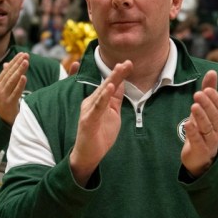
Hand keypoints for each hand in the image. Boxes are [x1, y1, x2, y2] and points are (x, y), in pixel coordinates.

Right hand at [0, 52, 28, 124]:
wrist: (1, 121)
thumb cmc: (5, 103)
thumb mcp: (4, 89)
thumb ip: (6, 77)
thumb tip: (7, 64)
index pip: (7, 70)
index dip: (15, 61)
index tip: (22, 54)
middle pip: (10, 73)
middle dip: (18, 63)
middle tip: (26, 55)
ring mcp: (3, 96)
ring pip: (12, 81)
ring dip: (19, 70)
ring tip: (26, 62)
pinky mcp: (9, 103)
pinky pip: (15, 92)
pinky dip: (20, 84)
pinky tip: (24, 77)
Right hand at [69, 60, 132, 185]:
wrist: (89, 155)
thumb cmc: (99, 135)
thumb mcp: (112, 114)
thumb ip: (115, 99)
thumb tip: (120, 84)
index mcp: (97, 101)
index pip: (110, 84)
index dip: (119, 74)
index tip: (129, 64)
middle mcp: (91, 102)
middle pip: (106, 85)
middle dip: (117, 73)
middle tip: (128, 62)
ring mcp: (88, 111)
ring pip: (101, 92)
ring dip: (111, 80)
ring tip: (120, 69)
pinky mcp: (88, 120)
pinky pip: (97, 107)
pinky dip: (103, 97)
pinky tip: (110, 88)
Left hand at [180, 70, 217, 175]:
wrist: (199, 157)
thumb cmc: (202, 130)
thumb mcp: (205, 110)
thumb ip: (209, 91)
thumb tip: (212, 71)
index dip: (216, 98)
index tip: (207, 88)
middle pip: (215, 117)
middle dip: (208, 105)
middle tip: (198, 93)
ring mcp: (210, 141)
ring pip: (208, 128)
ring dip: (201, 117)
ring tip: (194, 106)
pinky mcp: (200, 150)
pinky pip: (198, 140)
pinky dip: (193, 132)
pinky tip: (187, 124)